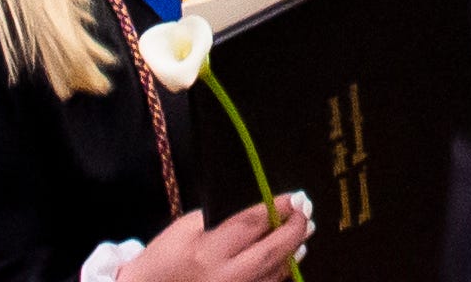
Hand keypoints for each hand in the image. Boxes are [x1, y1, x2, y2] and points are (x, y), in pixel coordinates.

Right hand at [116, 200, 312, 281]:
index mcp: (208, 252)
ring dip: (292, 251)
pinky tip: (287, 260)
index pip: (253, 224)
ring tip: (303, 232)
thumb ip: (223, 219)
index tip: (296, 197)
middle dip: (294, 230)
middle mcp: (225, 278)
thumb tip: (260, 212)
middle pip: (273, 252)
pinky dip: (280, 272)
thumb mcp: (186, 228)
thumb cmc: (163, 258)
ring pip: (275, 273)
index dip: (279, 208)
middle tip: (306, 211)